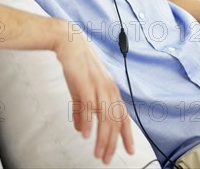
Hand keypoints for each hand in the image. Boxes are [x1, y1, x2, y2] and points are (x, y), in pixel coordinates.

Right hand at [55, 24, 133, 164]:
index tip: (130, 150)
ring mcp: (98, 85)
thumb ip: (82, 110)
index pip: (123, 116)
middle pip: (114, 121)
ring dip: (102, 138)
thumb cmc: (77, 64)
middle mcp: (108, 88)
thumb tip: (83, 130)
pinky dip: (87, 122)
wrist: (69, 42)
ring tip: (98, 153)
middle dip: (112, 143)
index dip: (127, 134)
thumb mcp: (82, 89)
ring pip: (105, 117)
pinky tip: (85, 133)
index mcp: (111, 89)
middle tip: (106, 158)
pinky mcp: (85, 82)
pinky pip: (89, 106)